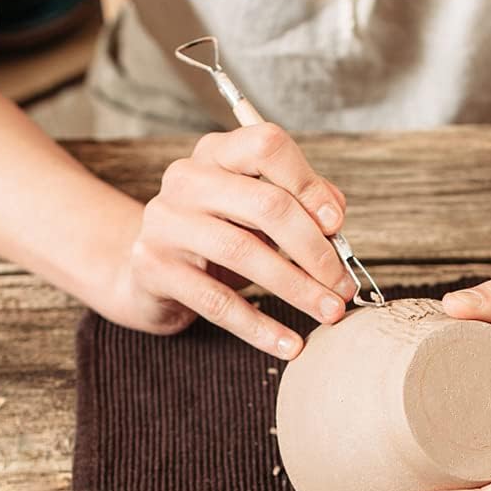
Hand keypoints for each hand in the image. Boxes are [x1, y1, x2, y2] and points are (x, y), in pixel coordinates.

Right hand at [116, 124, 356, 357]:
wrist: (148, 272)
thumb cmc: (216, 237)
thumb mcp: (257, 213)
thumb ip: (299, 203)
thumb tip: (335, 218)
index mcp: (217, 153)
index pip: (268, 146)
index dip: (309, 185)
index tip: (337, 226)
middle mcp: (187, 179)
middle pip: (266, 204)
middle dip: (315, 250)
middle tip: (342, 286)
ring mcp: (166, 222)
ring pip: (244, 253)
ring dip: (297, 289)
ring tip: (328, 313)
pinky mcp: (154, 268)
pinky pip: (217, 302)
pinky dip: (259, 327)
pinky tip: (288, 344)